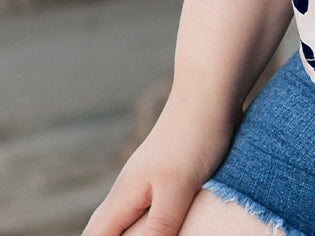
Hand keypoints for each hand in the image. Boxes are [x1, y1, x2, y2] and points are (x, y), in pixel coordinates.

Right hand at [82, 94, 235, 235]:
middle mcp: (128, 189)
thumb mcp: (176, 190)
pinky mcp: (168, 175)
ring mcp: (147, 180)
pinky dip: (146, 224)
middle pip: (104, 228)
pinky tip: (166, 224)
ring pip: (125, 218)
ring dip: (126, 231)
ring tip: (137, 233)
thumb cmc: (192, 138)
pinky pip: (146, 209)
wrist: (210, 92)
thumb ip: (158, 229)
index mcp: (122, 196)